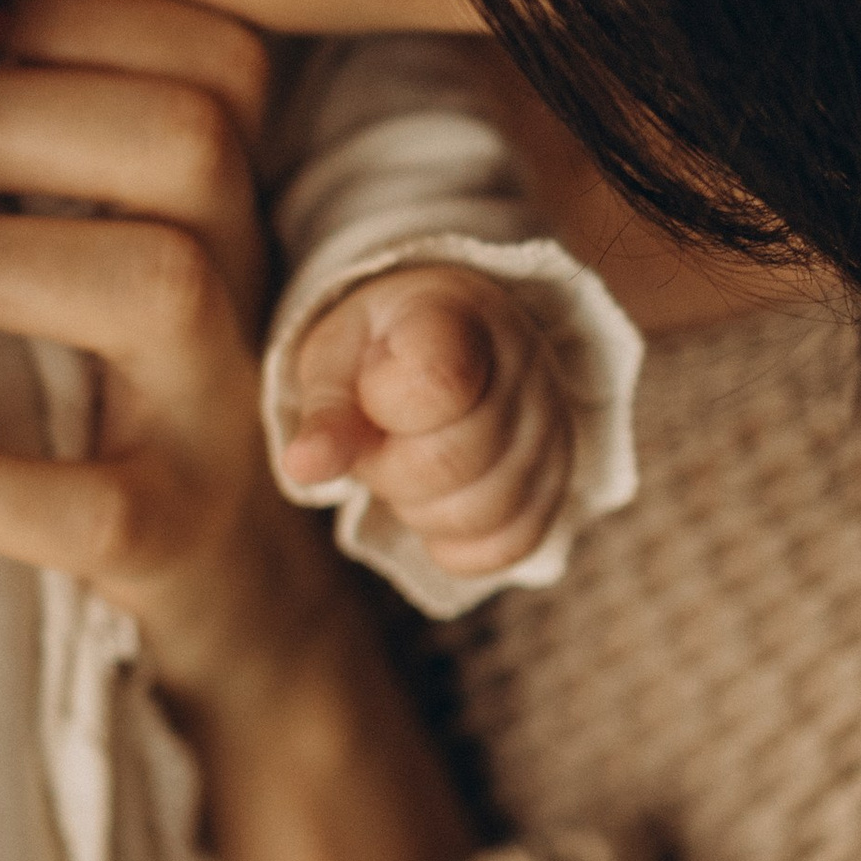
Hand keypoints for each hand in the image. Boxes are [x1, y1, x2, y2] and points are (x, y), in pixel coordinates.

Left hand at [0, 0, 475, 860]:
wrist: (218, 574)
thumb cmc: (110, 364)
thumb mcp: (109, 222)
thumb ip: (42, 118)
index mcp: (241, 183)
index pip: (201, 45)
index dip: (60, 22)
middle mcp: (255, 280)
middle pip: (188, 138)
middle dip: (2, 128)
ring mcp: (226, 413)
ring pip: (159, 286)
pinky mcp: (174, 535)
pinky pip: (86, 500)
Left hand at [284, 265, 575, 577]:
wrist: (453, 336)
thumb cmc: (380, 349)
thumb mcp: (337, 357)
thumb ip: (325, 411)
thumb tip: (303, 469)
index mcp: (456, 317)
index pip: (438, 383)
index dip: (387, 404)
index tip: (373, 384)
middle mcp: (522, 365)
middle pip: (449, 464)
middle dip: (389, 470)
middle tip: (380, 438)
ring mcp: (549, 426)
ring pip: (483, 513)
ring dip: (420, 508)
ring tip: (409, 463)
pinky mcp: (557, 480)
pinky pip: (510, 543)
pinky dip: (458, 543)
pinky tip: (436, 502)